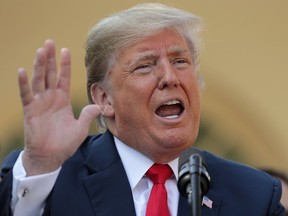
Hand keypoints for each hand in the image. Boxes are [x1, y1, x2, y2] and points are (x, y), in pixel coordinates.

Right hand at [18, 40, 100, 175]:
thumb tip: (99, 106)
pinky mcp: (30, 110)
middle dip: (50, 59)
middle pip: (50, 74)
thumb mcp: (80, 128)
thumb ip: (88, 115)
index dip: (65, 65)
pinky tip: (22, 71)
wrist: (51, 156)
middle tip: (50, 42)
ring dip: (39, 65)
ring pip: (39, 80)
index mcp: (62, 100)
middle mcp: (51, 98)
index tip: (66, 50)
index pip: (64, 78)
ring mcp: (39, 103)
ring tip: (40, 50)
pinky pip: (26, 95)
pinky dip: (24, 83)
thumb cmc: (65, 143)